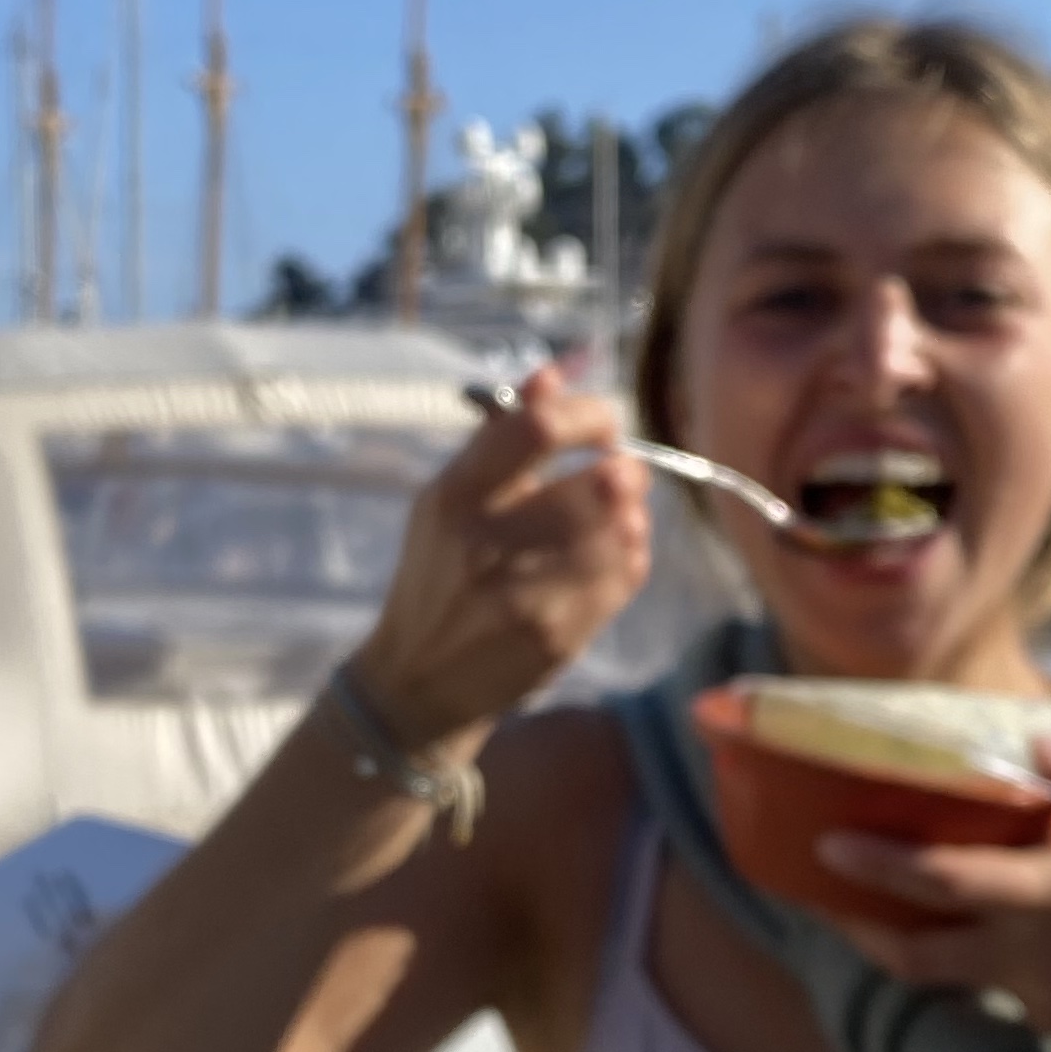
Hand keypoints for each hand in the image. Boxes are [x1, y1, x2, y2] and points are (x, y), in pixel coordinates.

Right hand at [347, 364, 650, 752]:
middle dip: (626, 470)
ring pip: (622, 531)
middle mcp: (487, 542)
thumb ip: (503, 436)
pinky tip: (610, 557)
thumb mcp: (451, 498)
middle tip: (623, 473)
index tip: (602, 426)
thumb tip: (555, 372)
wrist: (418, 680)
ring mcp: (527, 594)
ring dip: (632, 515)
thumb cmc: (439, 574)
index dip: (590, 415)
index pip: (538, 429)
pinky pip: (626, 576)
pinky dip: (631, 555)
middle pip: (598, 484)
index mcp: (455, 495)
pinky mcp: (558, 635)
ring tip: (615, 517)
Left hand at [822, 727, 1050, 1051]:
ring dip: (902, 942)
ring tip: (871, 902)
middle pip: (913, 953)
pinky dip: (964, 956)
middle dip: (856, 925)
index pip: (950, 882)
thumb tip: (1048, 733)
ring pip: (944, 975)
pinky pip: (990, 986)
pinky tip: (968, 923)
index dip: (881, 866)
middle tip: (818, 888)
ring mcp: (1041, 996)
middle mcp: (1033, 957)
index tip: (824, 843)